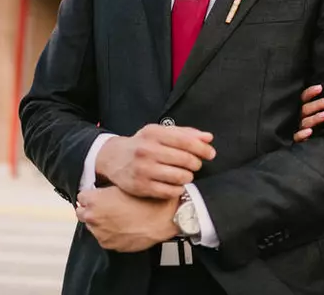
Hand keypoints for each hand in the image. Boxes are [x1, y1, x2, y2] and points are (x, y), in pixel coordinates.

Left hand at [76, 186, 179, 252]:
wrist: (164, 218)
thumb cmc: (148, 199)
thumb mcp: (127, 184)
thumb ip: (110, 186)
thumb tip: (103, 188)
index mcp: (94, 200)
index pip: (82, 195)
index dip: (93, 194)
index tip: (100, 194)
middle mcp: (92, 217)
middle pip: (82, 211)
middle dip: (93, 208)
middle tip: (109, 205)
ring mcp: (99, 233)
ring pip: (92, 225)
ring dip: (101, 221)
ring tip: (120, 216)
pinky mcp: (108, 244)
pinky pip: (104, 236)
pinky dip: (110, 232)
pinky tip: (124, 226)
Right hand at [95, 124, 215, 198]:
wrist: (113, 158)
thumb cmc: (142, 144)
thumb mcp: (159, 132)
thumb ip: (185, 133)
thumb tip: (208, 138)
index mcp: (154, 134)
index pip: (186, 141)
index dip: (202, 148)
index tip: (210, 153)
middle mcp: (147, 151)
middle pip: (185, 160)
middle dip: (196, 163)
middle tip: (196, 165)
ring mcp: (144, 170)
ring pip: (179, 177)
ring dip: (188, 176)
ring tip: (186, 174)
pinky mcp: (141, 187)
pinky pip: (170, 191)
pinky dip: (178, 189)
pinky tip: (176, 184)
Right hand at [293, 84, 323, 142]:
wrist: (310, 146)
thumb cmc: (318, 125)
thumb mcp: (319, 112)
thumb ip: (323, 105)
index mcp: (303, 109)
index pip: (304, 97)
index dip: (310, 92)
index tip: (320, 87)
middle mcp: (299, 118)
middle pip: (305, 109)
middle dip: (317, 104)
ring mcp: (298, 129)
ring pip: (304, 122)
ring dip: (315, 118)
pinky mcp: (297, 141)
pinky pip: (297, 137)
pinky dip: (302, 134)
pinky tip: (310, 131)